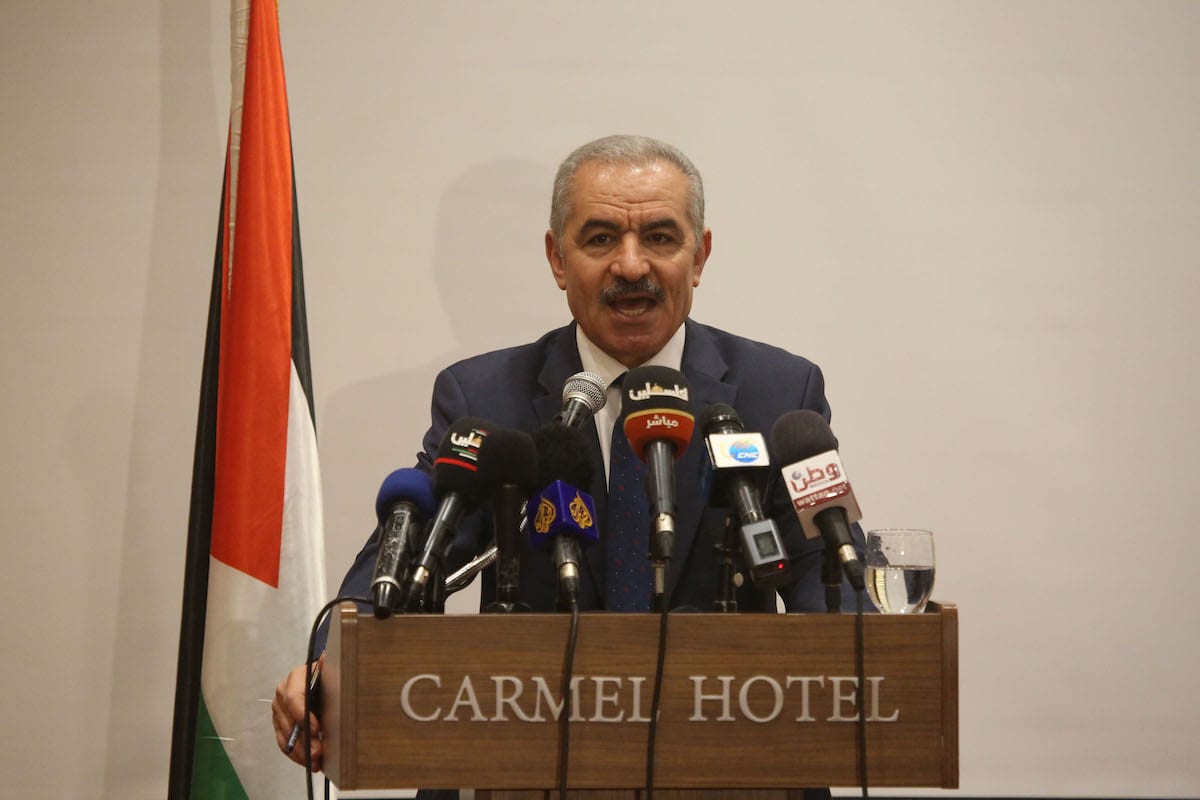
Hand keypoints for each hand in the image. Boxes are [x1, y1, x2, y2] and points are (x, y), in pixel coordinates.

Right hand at [272, 655, 323, 769]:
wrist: (320, 678)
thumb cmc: (327, 674)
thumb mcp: (331, 669)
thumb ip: (329, 667)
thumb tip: (327, 661)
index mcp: (296, 677)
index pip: (293, 698)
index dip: (303, 715)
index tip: (316, 729)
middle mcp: (283, 692)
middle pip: (290, 720)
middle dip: (304, 739)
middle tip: (317, 753)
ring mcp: (280, 708)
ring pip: (286, 734)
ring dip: (300, 750)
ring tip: (315, 761)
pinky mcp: (280, 722)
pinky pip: (284, 741)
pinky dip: (295, 753)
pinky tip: (306, 760)